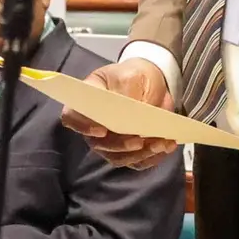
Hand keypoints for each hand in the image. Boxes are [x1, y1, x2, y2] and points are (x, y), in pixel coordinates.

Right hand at [61, 59, 180, 170]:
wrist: (150, 84)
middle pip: (99, 144)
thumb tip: (131, 116)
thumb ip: (127, 94)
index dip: (83, 126)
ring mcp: (110, 142)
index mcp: (87, 101)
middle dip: (120, 145)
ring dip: (140, 154)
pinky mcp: (129, 152)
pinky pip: (137, 162)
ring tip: (160, 143)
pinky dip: (152, 157)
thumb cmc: (134, 76)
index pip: (72, 117)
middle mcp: (94, 126)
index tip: (101, 130)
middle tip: (139, 140)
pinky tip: (166, 147)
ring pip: (119, 157)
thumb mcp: (131, 76)